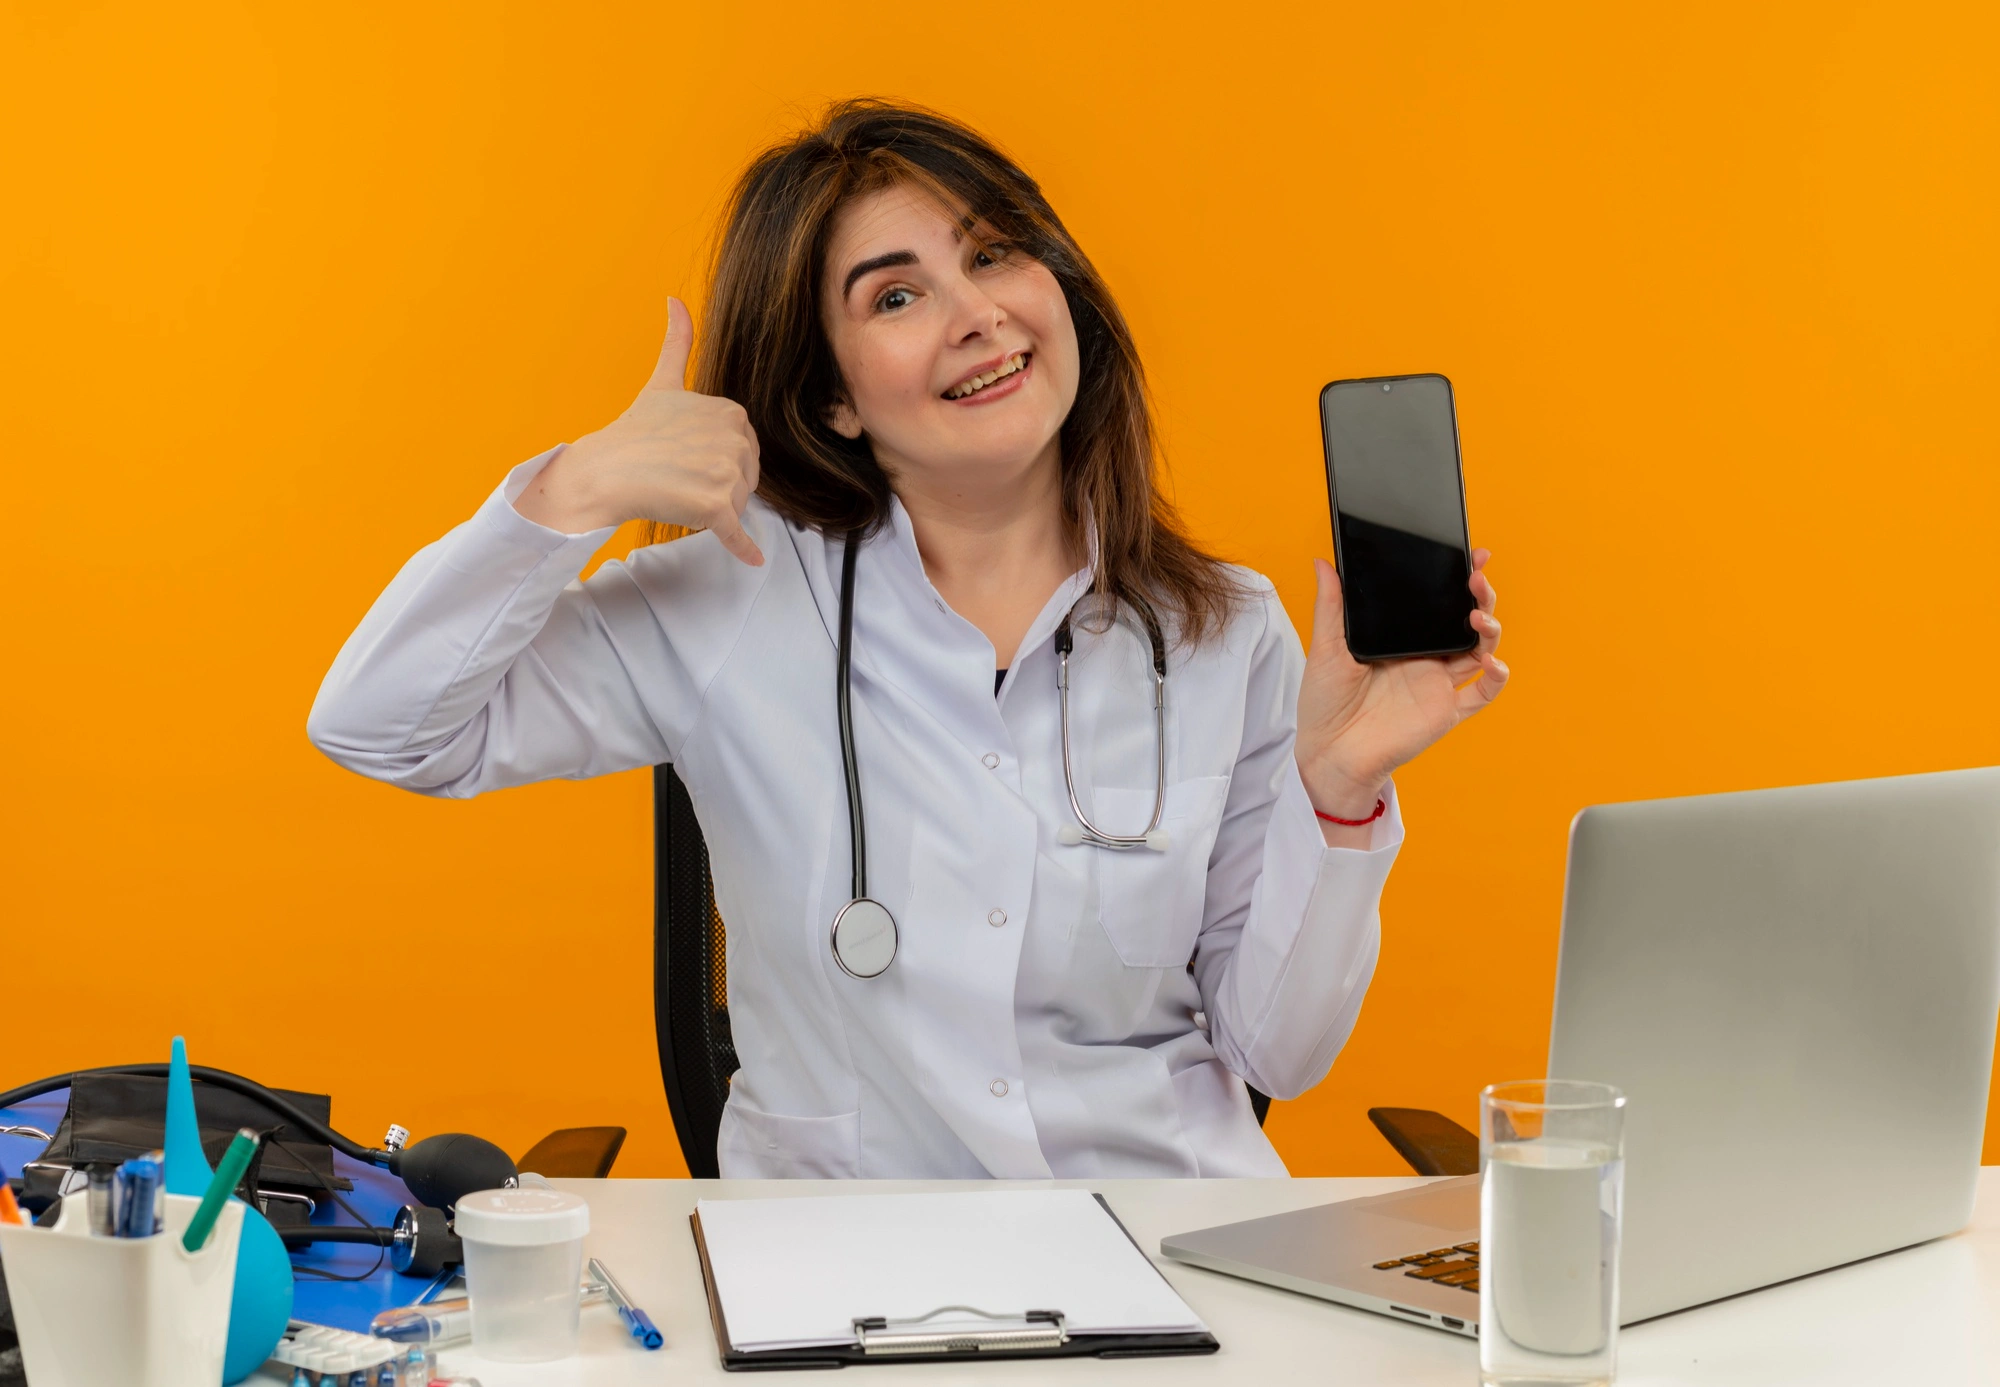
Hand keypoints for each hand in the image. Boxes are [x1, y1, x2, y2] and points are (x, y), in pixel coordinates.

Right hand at [513, 297, 764, 564]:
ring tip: (677, 494)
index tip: (686, 458)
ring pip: (738, 506)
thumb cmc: (633, 432)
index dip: (716, 462)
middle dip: (718, 486)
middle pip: (745, 479)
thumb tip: (674, 299)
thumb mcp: (663, 384)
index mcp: (732, 411)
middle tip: (678, 478)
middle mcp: (736, 438)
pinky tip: (753, 560)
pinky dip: (745, 549)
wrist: (603, 471)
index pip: (743, 453)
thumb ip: (678, 342)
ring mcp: (727, 472)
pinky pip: (738, 534)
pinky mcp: (717, 506)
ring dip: (714, 510)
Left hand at [1294, 550, 1508, 818]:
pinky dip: (1495, 678)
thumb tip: (1325, 563)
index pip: (1437, 601)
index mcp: (1401, 637)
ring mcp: (1438, 683)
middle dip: (1480, 595)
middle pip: (1465, 620)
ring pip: (1479, 649)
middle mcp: (1425, 657)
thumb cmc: (1324, 703)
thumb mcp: (1325, 647)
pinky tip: (1492, 663)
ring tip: (1478, 617)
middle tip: (1476, 576)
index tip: (1469, 554)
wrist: (1328, 753)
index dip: (1457, 577)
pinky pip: (1481, 694)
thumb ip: (1332, 606)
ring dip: (1488, 629)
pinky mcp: (1445, 711)